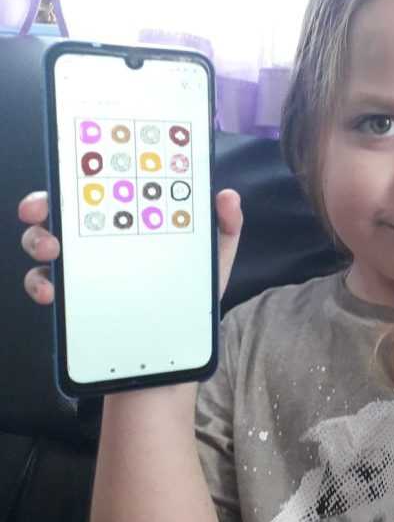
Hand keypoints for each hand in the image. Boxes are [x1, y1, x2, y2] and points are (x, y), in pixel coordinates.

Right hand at [18, 188, 242, 303]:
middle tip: (43, 210)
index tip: (72, 171)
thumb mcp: (214, 258)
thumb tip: (227, 195)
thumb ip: (225, 226)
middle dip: (43, 204)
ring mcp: (83, 271)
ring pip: (44, 244)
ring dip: (37, 240)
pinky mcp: (74, 302)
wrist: (179, 351)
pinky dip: (40, 285)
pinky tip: (52, 292)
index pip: (99, 190)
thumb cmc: (193, 295)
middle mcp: (99, 241)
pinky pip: (44, 287)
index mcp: (129, 222)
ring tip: (50, 249)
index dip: (80, 176)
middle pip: (59, 212)